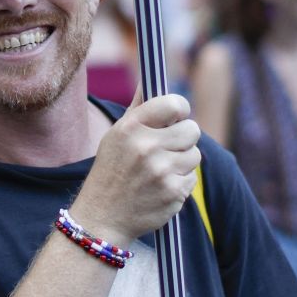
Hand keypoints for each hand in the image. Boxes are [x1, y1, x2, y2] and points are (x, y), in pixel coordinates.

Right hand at [73, 92, 200, 245]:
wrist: (102, 217)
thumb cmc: (110, 171)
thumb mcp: (116, 136)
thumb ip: (138, 108)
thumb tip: (151, 78)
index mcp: (131, 127)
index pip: (175, 104)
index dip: (180, 109)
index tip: (176, 116)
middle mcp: (146, 147)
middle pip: (192, 130)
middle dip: (184, 137)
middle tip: (169, 146)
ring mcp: (161, 172)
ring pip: (195, 155)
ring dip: (183, 161)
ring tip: (161, 169)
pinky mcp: (173, 193)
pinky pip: (192, 179)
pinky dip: (180, 182)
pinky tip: (161, 187)